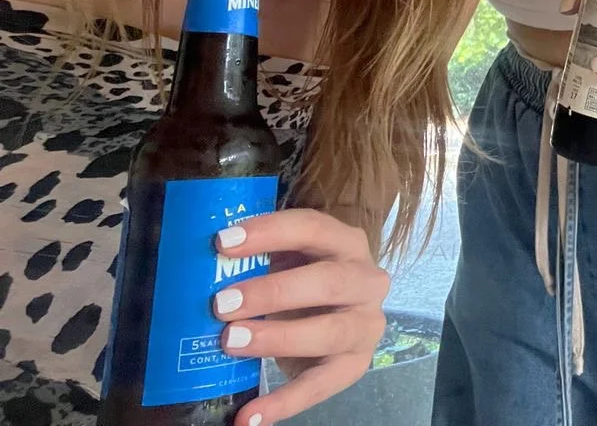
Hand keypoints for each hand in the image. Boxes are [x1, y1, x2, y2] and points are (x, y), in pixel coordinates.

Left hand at [210, 208, 389, 425]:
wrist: (341, 313)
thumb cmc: (303, 279)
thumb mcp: (289, 260)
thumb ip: (256, 261)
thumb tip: (192, 270)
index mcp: (346, 243)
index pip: (313, 228)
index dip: (270, 232)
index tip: (222, 242)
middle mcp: (366, 280)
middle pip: (328, 281)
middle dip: (273, 292)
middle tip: (222, 304)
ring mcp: (365, 325)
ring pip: (329, 331)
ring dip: (277, 338)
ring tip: (230, 342)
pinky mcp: (355, 365)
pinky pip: (320, 385)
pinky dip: (283, 403)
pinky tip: (248, 417)